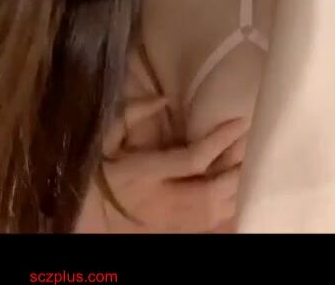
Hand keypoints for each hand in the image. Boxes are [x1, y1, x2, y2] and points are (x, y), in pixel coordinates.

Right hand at [76, 98, 247, 232]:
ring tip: (250, 165)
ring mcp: (167, 224)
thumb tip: (161, 98)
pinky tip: (240, 197)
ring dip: (236, 190)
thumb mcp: (102, 141)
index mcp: (144, 174)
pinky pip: (208, 228)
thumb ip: (128, 116)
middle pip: (212, 191)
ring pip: (214, 213)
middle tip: (253, 144)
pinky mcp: (171, 234)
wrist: (81, 219)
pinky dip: (228, 214)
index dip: (221, 140)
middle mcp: (161, 201)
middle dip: (237, 168)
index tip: (240, 121)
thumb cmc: (93, 174)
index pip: (193, 158)